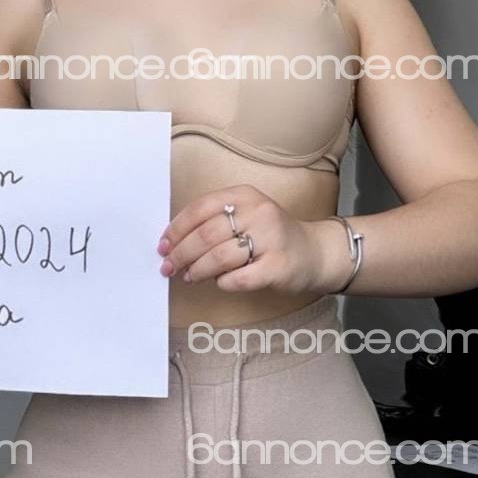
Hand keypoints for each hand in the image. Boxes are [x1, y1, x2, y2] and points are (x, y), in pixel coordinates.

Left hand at [157, 184, 344, 294]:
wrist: (314, 252)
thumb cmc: (270, 235)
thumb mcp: (245, 215)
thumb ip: (214, 221)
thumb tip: (173, 242)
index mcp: (244, 195)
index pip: (199, 208)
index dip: (176, 229)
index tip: (163, 245)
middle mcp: (258, 212)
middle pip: (206, 234)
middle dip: (181, 253)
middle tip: (168, 266)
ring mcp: (271, 239)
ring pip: (219, 257)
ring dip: (198, 270)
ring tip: (189, 276)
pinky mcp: (278, 266)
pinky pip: (239, 278)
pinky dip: (223, 283)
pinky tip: (220, 282)